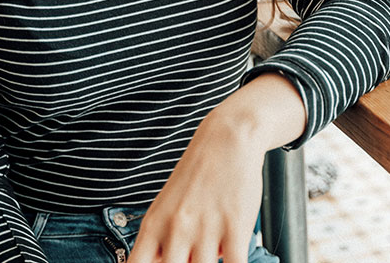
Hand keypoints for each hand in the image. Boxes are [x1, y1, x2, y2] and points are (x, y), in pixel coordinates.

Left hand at [127, 112, 263, 262]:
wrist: (228, 139)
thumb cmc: (199, 173)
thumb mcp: (167, 206)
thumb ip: (162, 242)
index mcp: (153, 226)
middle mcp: (176, 230)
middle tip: (192, 257)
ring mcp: (205, 230)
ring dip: (210, 262)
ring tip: (215, 248)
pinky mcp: (236, 228)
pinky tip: (234, 257)